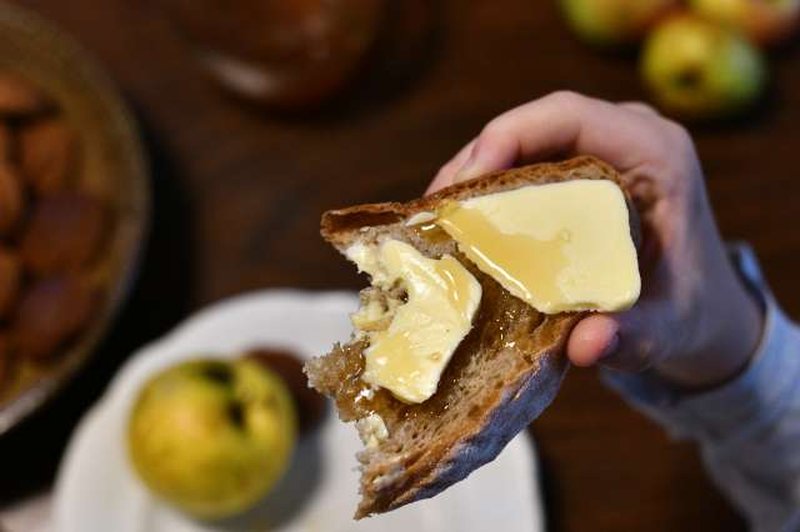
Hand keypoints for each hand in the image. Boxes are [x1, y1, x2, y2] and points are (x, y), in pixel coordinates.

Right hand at [427, 92, 762, 388]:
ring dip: (472, 177)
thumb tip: (586, 345)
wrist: (705, 312)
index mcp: (655, 152)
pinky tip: (459, 226)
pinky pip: (522, 167)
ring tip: (434, 220)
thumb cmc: (691, 312)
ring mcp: (599, 152)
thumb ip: (635, 336)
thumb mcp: (670, 328)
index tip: (466, 182)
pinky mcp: (579, 172)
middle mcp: (625, 138)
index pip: (570, 116)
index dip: (510, 136)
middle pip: (534, 127)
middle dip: (475, 162)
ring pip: (520, 144)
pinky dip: (486, 192)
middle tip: (433, 210)